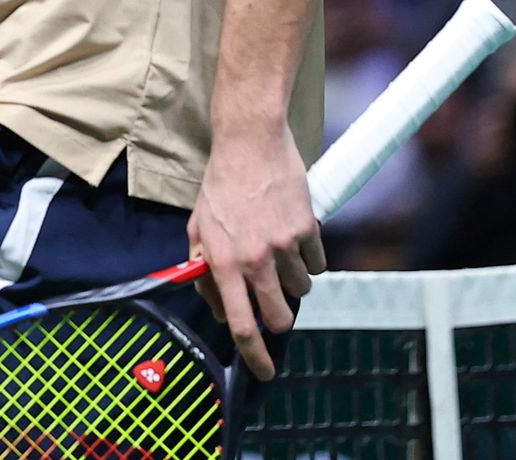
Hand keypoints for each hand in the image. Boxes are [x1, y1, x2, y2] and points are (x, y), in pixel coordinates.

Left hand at [188, 121, 325, 380]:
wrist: (250, 144)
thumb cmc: (220, 185)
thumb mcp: (198, 226)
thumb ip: (203, 267)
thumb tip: (216, 305)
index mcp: (223, 261)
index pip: (240, 323)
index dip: (253, 355)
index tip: (263, 371)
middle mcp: (254, 258)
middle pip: (279, 317)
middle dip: (279, 320)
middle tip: (275, 308)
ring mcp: (284, 244)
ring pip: (300, 289)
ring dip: (292, 282)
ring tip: (277, 252)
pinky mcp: (308, 229)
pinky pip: (317, 264)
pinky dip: (309, 259)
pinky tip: (294, 237)